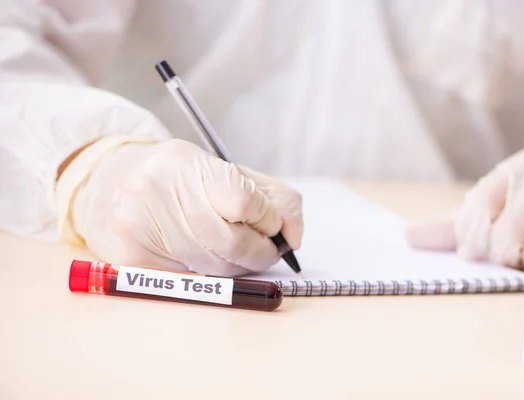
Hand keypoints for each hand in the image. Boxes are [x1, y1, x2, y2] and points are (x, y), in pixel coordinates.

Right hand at [68, 139, 302, 275]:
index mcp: (185, 162)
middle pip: (232, 242)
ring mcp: (139, 227)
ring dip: (239, 266)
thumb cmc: (176, 178)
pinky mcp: (131, 260)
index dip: (267, 218)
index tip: (271, 223)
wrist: (106, 182)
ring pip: (213, 266)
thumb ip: (269, 196)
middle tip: (269, 250)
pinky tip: (206, 257)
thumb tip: (293, 235)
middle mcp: (156, 191)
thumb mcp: (221, 170)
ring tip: (241, 254)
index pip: (244, 201)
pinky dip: (210, 274)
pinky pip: (190, 279)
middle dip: (262, 252)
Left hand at [406, 149, 523, 269]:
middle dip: (496, 255)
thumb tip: (409, 236)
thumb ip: (454, 222)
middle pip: (498, 242)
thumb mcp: (496, 202)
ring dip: (523, 263)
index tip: (472, 248)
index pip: (475, 212)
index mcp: (515, 169)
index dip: (470, 239)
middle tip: (507, 249)